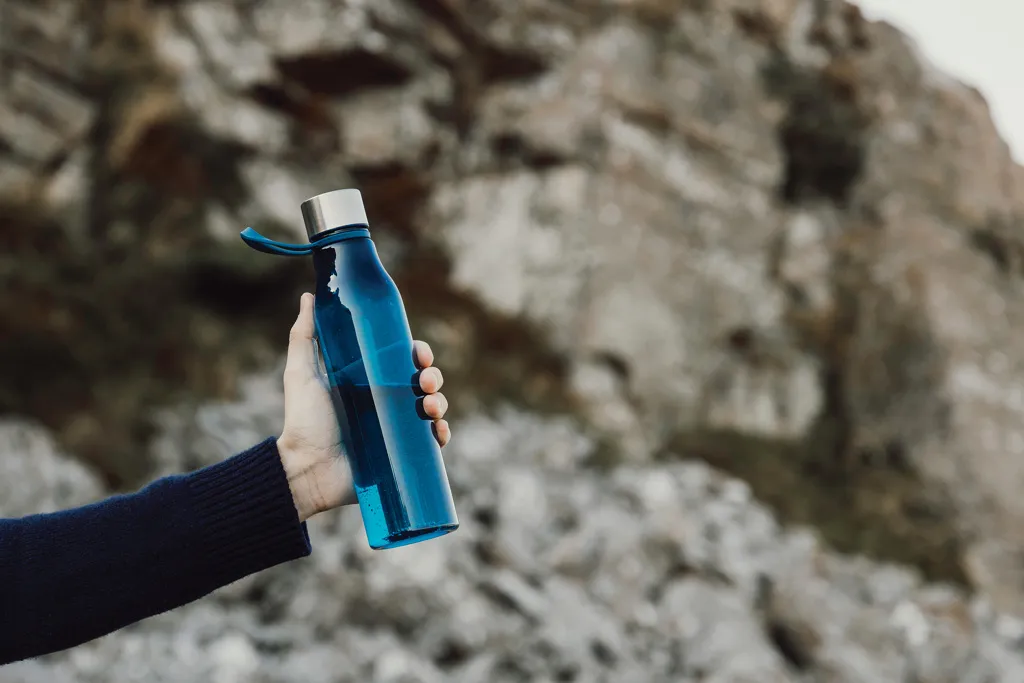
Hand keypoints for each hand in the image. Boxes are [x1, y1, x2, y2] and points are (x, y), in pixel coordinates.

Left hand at [277, 293, 449, 521]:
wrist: (306, 469)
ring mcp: (396, 429)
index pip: (403, 360)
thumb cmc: (303, 421)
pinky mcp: (402, 455)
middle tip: (426, 380)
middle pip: (423, 382)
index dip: (417, 354)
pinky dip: (441, 434)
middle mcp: (386, 402)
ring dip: (440, 402)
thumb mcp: (302, 374)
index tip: (418, 354)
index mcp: (369, 380)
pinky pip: (432, 442)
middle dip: (434, 376)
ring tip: (429, 406)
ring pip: (433, 408)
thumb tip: (310, 296)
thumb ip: (304, 336)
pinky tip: (437, 430)